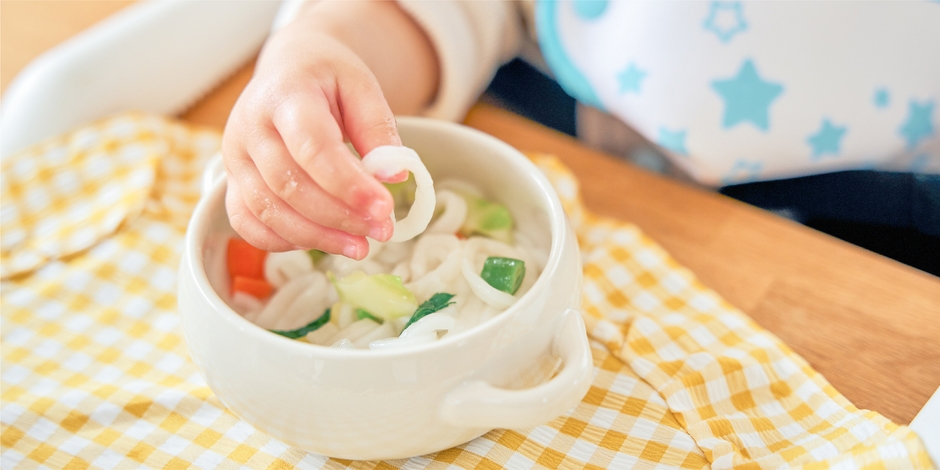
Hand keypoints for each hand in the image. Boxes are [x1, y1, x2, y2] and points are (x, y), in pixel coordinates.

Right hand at [222, 21, 400, 259]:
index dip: (348, 184)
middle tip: (381, 231)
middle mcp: (249, 127)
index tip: (384, 208)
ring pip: (267, 210)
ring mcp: (234, 157)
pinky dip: (283, 241)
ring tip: (360, 246)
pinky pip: (247, 222)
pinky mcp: (231, 181)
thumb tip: (394, 176)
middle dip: (339, 217)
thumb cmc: (327, 77)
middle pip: (289, 185)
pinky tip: (322, 242)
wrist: (288, 69)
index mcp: (284, 95)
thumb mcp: (361, 86)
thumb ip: (377, 128)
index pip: (313, 147)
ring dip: (316, 236)